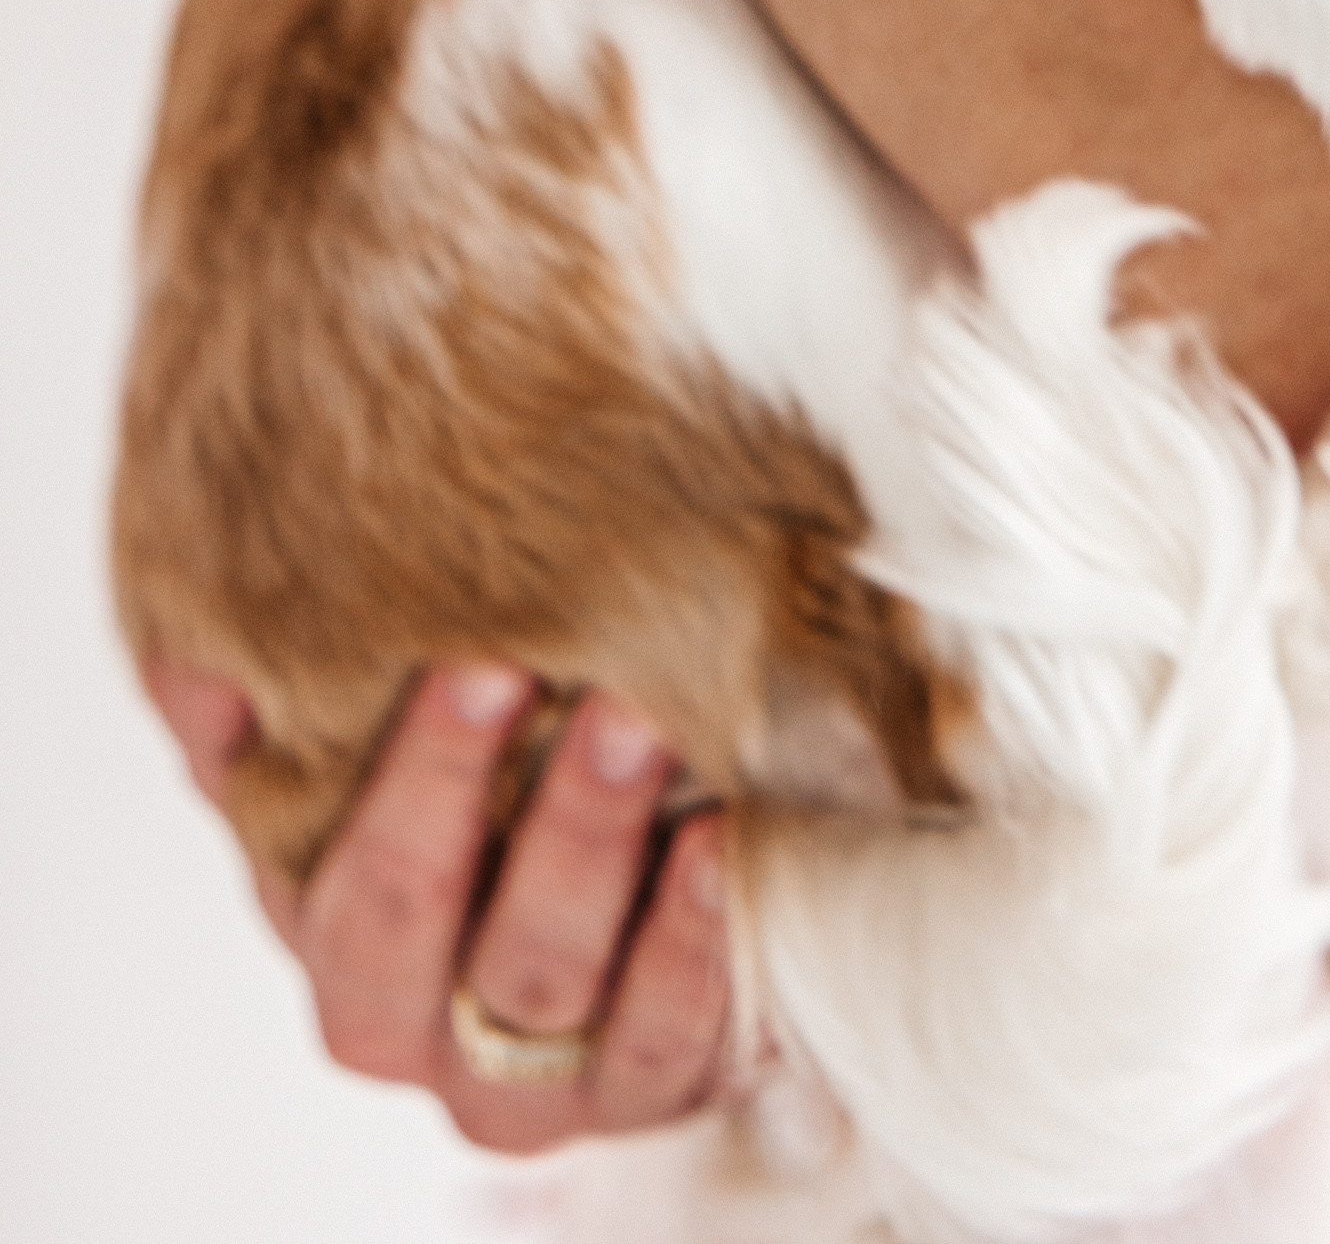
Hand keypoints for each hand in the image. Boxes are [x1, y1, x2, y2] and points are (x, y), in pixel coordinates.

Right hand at [145, 657, 734, 1153]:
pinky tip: (719, 839)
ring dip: (589, 843)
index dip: (406, 780)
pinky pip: (672, 1039)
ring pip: (548, 983)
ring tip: (644, 724)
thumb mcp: (374, 748)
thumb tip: (208, 649)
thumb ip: (281, 709)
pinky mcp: (657, 1083)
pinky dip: (694, 940)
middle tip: (533, 676)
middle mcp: (425, 1027)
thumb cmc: (493, 787)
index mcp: (338, 941)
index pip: (342, 885)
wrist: (647, 866)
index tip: (474, 659)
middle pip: (429, 944)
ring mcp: (542, 1073)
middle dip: (469, 800)